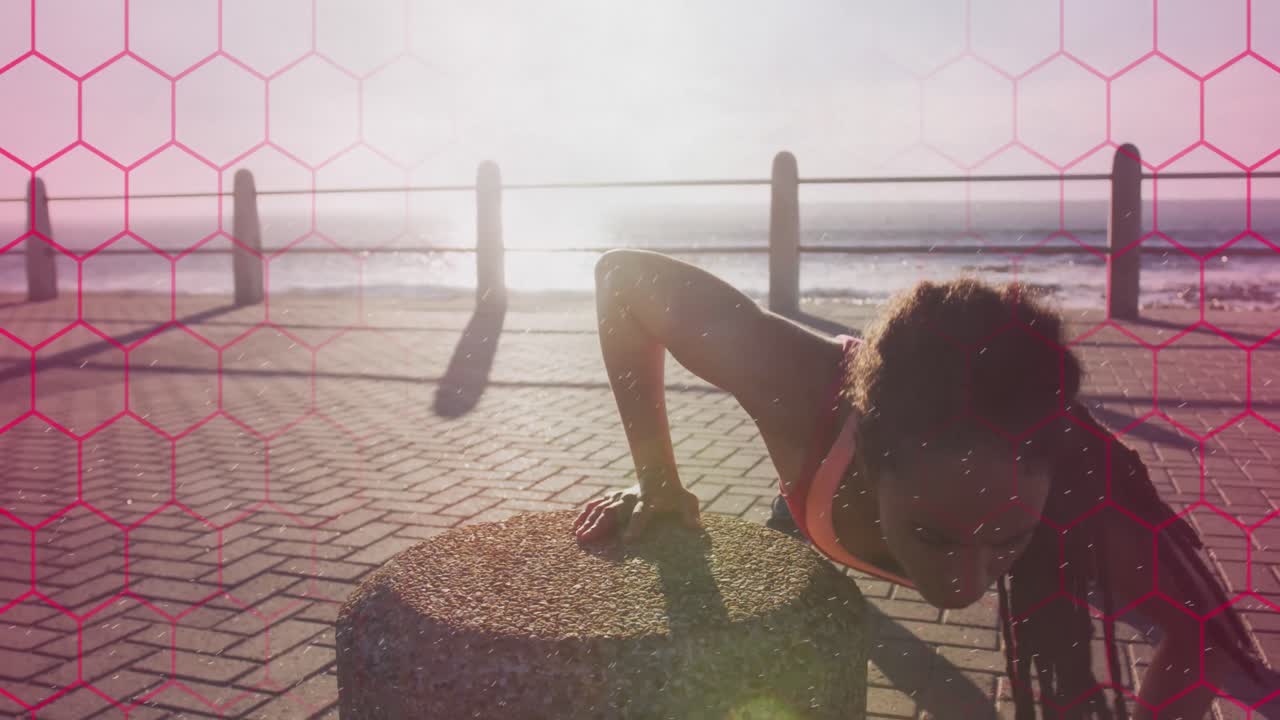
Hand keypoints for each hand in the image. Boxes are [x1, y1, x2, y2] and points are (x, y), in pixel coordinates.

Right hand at [573, 483, 701, 542]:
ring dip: (588, 522)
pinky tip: (576, 526)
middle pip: (613, 512)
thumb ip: (691, 514)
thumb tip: (697, 527)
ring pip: (601, 508)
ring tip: (578, 536)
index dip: (635, 526)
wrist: (659, 474)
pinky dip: (585, 515)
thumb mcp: (687, 501)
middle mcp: (630, 498)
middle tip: (587, 540)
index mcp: (648, 502)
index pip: (641, 514)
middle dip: (599, 526)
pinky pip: (596, 505)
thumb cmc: (674, 494)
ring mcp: (620, 497)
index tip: (628, 540)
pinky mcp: (613, 497)